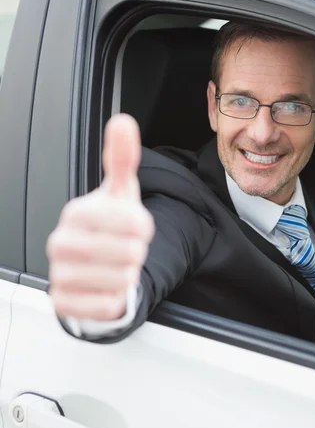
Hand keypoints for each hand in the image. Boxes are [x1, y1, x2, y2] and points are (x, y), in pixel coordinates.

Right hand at [47, 114, 154, 319]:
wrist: (93, 264)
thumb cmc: (108, 227)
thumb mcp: (119, 193)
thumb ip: (122, 159)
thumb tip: (123, 122)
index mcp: (76, 213)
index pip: (130, 221)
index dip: (144, 227)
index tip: (139, 227)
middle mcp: (60, 243)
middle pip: (127, 253)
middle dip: (136, 252)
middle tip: (128, 248)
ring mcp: (59, 274)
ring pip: (119, 280)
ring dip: (128, 275)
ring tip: (119, 266)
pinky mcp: (63, 302)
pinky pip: (106, 305)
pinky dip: (116, 298)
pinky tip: (108, 286)